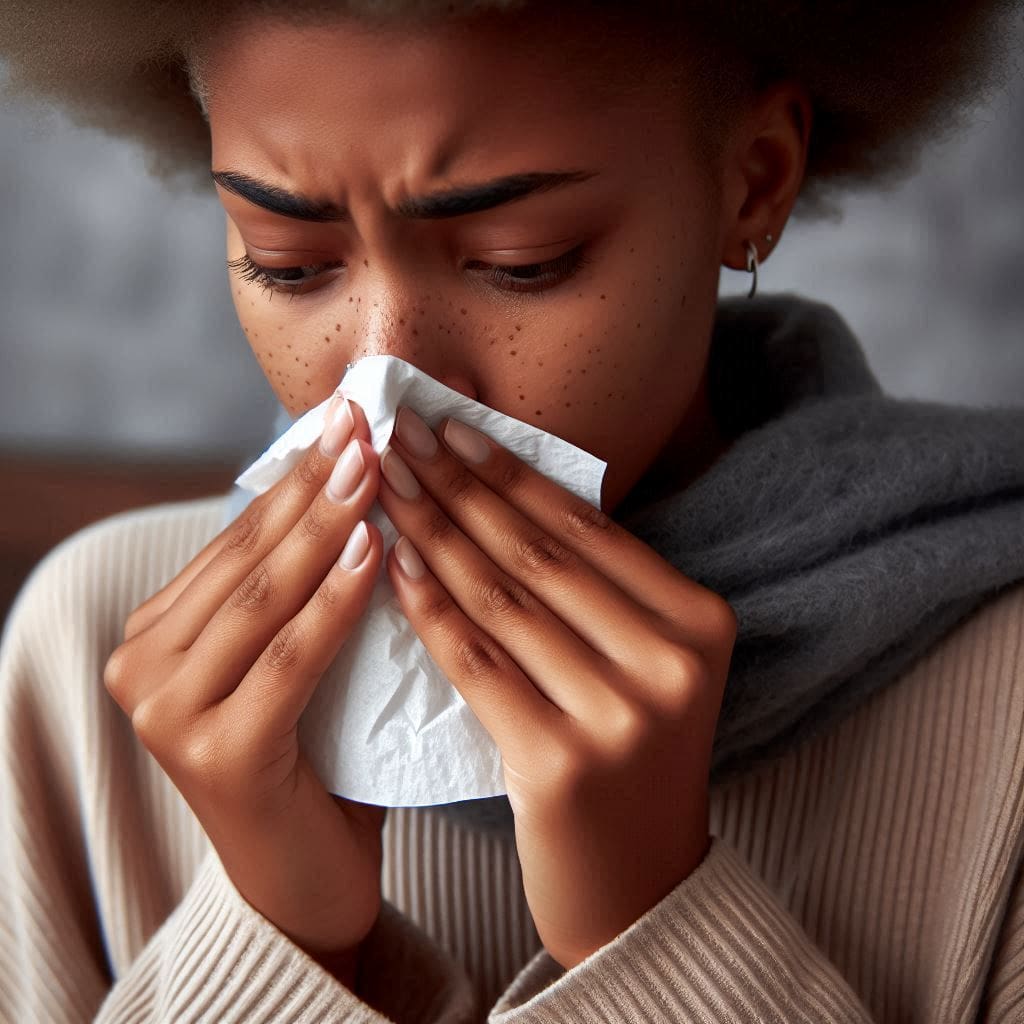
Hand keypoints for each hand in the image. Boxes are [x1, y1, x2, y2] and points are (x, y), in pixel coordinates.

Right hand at [103, 397, 386, 980]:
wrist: (304, 881)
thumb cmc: (312, 760)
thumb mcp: (291, 660)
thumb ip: (295, 592)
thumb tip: (350, 491)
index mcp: (157, 637)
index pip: (236, 539)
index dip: (295, 476)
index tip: (346, 417)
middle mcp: (144, 670)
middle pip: (247, 557)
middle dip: (313, 485)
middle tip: (364, 423)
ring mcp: (169, 714)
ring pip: (263, 597)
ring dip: (325, 527)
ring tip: (374, 468)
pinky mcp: (217, 755)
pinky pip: (290, 657)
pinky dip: (335, 603)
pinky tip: (373, 553)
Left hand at [378, 407, 736, 969]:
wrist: (637, 888)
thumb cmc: (629, 762)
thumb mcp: (642, 664)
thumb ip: (595, 590)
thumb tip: (501, 490)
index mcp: (701, 623)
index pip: (587, 529)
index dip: (511, 472)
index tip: (450, 428)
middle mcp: (672, 663)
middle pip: (540, 554)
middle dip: (459, 488)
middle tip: (400, 437)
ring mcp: (622, 716)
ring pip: (503, 600)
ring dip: (432, 533)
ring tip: (382, 486)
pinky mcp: (563, 765)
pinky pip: (477, 663)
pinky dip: (430, 609)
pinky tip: (392, 564)